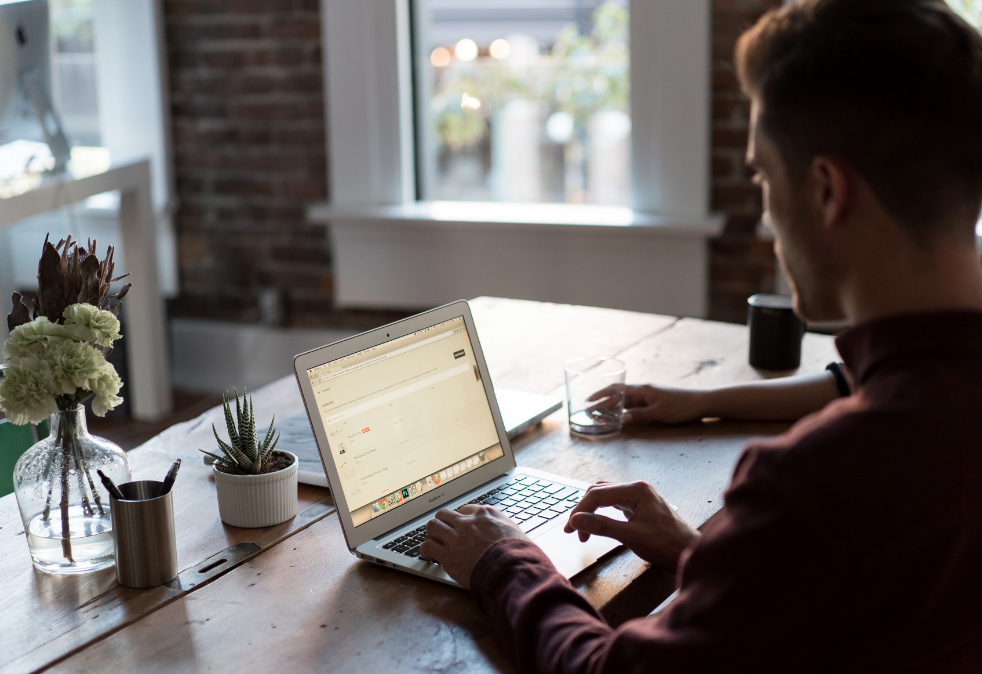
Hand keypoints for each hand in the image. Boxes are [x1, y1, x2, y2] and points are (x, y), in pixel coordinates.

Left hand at [419, 505, 529, 588]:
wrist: (514, 570)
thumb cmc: (521, 555)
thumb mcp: (517, 533)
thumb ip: (505, 530)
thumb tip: (508, 535)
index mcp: (486, 515)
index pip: (466, 510)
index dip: (462, 519)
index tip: (461, 526)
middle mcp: (469, 523)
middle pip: (445, 514)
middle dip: (443, 522)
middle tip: (443, 532)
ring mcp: (457, 538)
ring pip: (433, 526)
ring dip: (432, 534)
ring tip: (433, 541)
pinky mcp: (449, 556)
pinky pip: (428, 547)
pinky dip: (426, 550)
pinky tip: (428, 555)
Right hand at [563, 481, 697, 569]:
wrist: (690, 552)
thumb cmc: (667, 545)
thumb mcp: (631, 536)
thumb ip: (602, 526)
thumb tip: (576, 520)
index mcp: (635, 490)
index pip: (597, 494)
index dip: (580, 511)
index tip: (570, 529)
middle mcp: (637, 488)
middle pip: (599, 492)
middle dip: (583, 510)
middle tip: (573, 531)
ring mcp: (639, 496)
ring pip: (605, 496)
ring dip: (592, 511)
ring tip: (583, 530)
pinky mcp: (640, 505)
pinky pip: (615, 503)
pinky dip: (602, 512)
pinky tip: (598, 524)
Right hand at [593, 384, 708, 424]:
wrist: (701, 403)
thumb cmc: (681, 406)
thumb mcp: (659, 412)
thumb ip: (639, 415)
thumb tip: (621, 419)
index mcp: (642, 390)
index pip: (616, 389)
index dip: (601, 394)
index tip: (588, 400)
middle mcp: (643, 391)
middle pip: (618, 395)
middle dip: (603, 402)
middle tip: (589, 411)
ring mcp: (648, 397)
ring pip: (625, 401)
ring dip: (612, 407)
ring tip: (600, 415)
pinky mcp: (654, 403)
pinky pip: (634, 406)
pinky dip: (624, 411)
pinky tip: (619, 417)